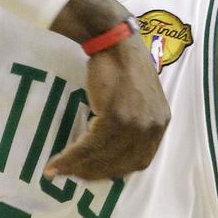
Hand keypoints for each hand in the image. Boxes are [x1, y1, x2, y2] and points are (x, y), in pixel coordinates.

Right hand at [44, 30, 168, 180]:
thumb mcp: (140, 96)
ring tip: (58, 172)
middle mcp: (152, 126)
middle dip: (94, 174)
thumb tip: (113, 146)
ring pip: (103, 156)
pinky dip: (71, 157)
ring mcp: (135, 122)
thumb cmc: (123, 64)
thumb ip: (134, 121)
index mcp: (160, 122)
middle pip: (121, 163)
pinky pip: (90, 145)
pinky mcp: (115, 116)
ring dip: (78, 168)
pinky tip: (57, 163)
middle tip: (72, 177)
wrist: (115, 40)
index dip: (116, 171)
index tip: (95, 175)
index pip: (140, 160)